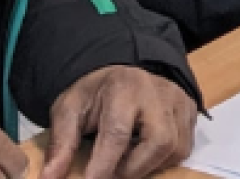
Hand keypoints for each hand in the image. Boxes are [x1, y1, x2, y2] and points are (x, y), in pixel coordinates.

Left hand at [42, 67, 195, 178]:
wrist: (122, 72)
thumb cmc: (95, 94)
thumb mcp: (70, 109)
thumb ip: (61, 144)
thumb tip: (50, 178)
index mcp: (124, 88)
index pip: (118, 133)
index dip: (104, 166)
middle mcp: (157, 93)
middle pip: (159, 142)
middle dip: (134, 169)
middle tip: (112, 174)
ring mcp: (178, 101)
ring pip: (175, 148)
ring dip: (149, 166)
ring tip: (127, 162)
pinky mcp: (190, 111)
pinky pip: (184, 147)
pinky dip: (163, 160)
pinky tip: (144, 154)